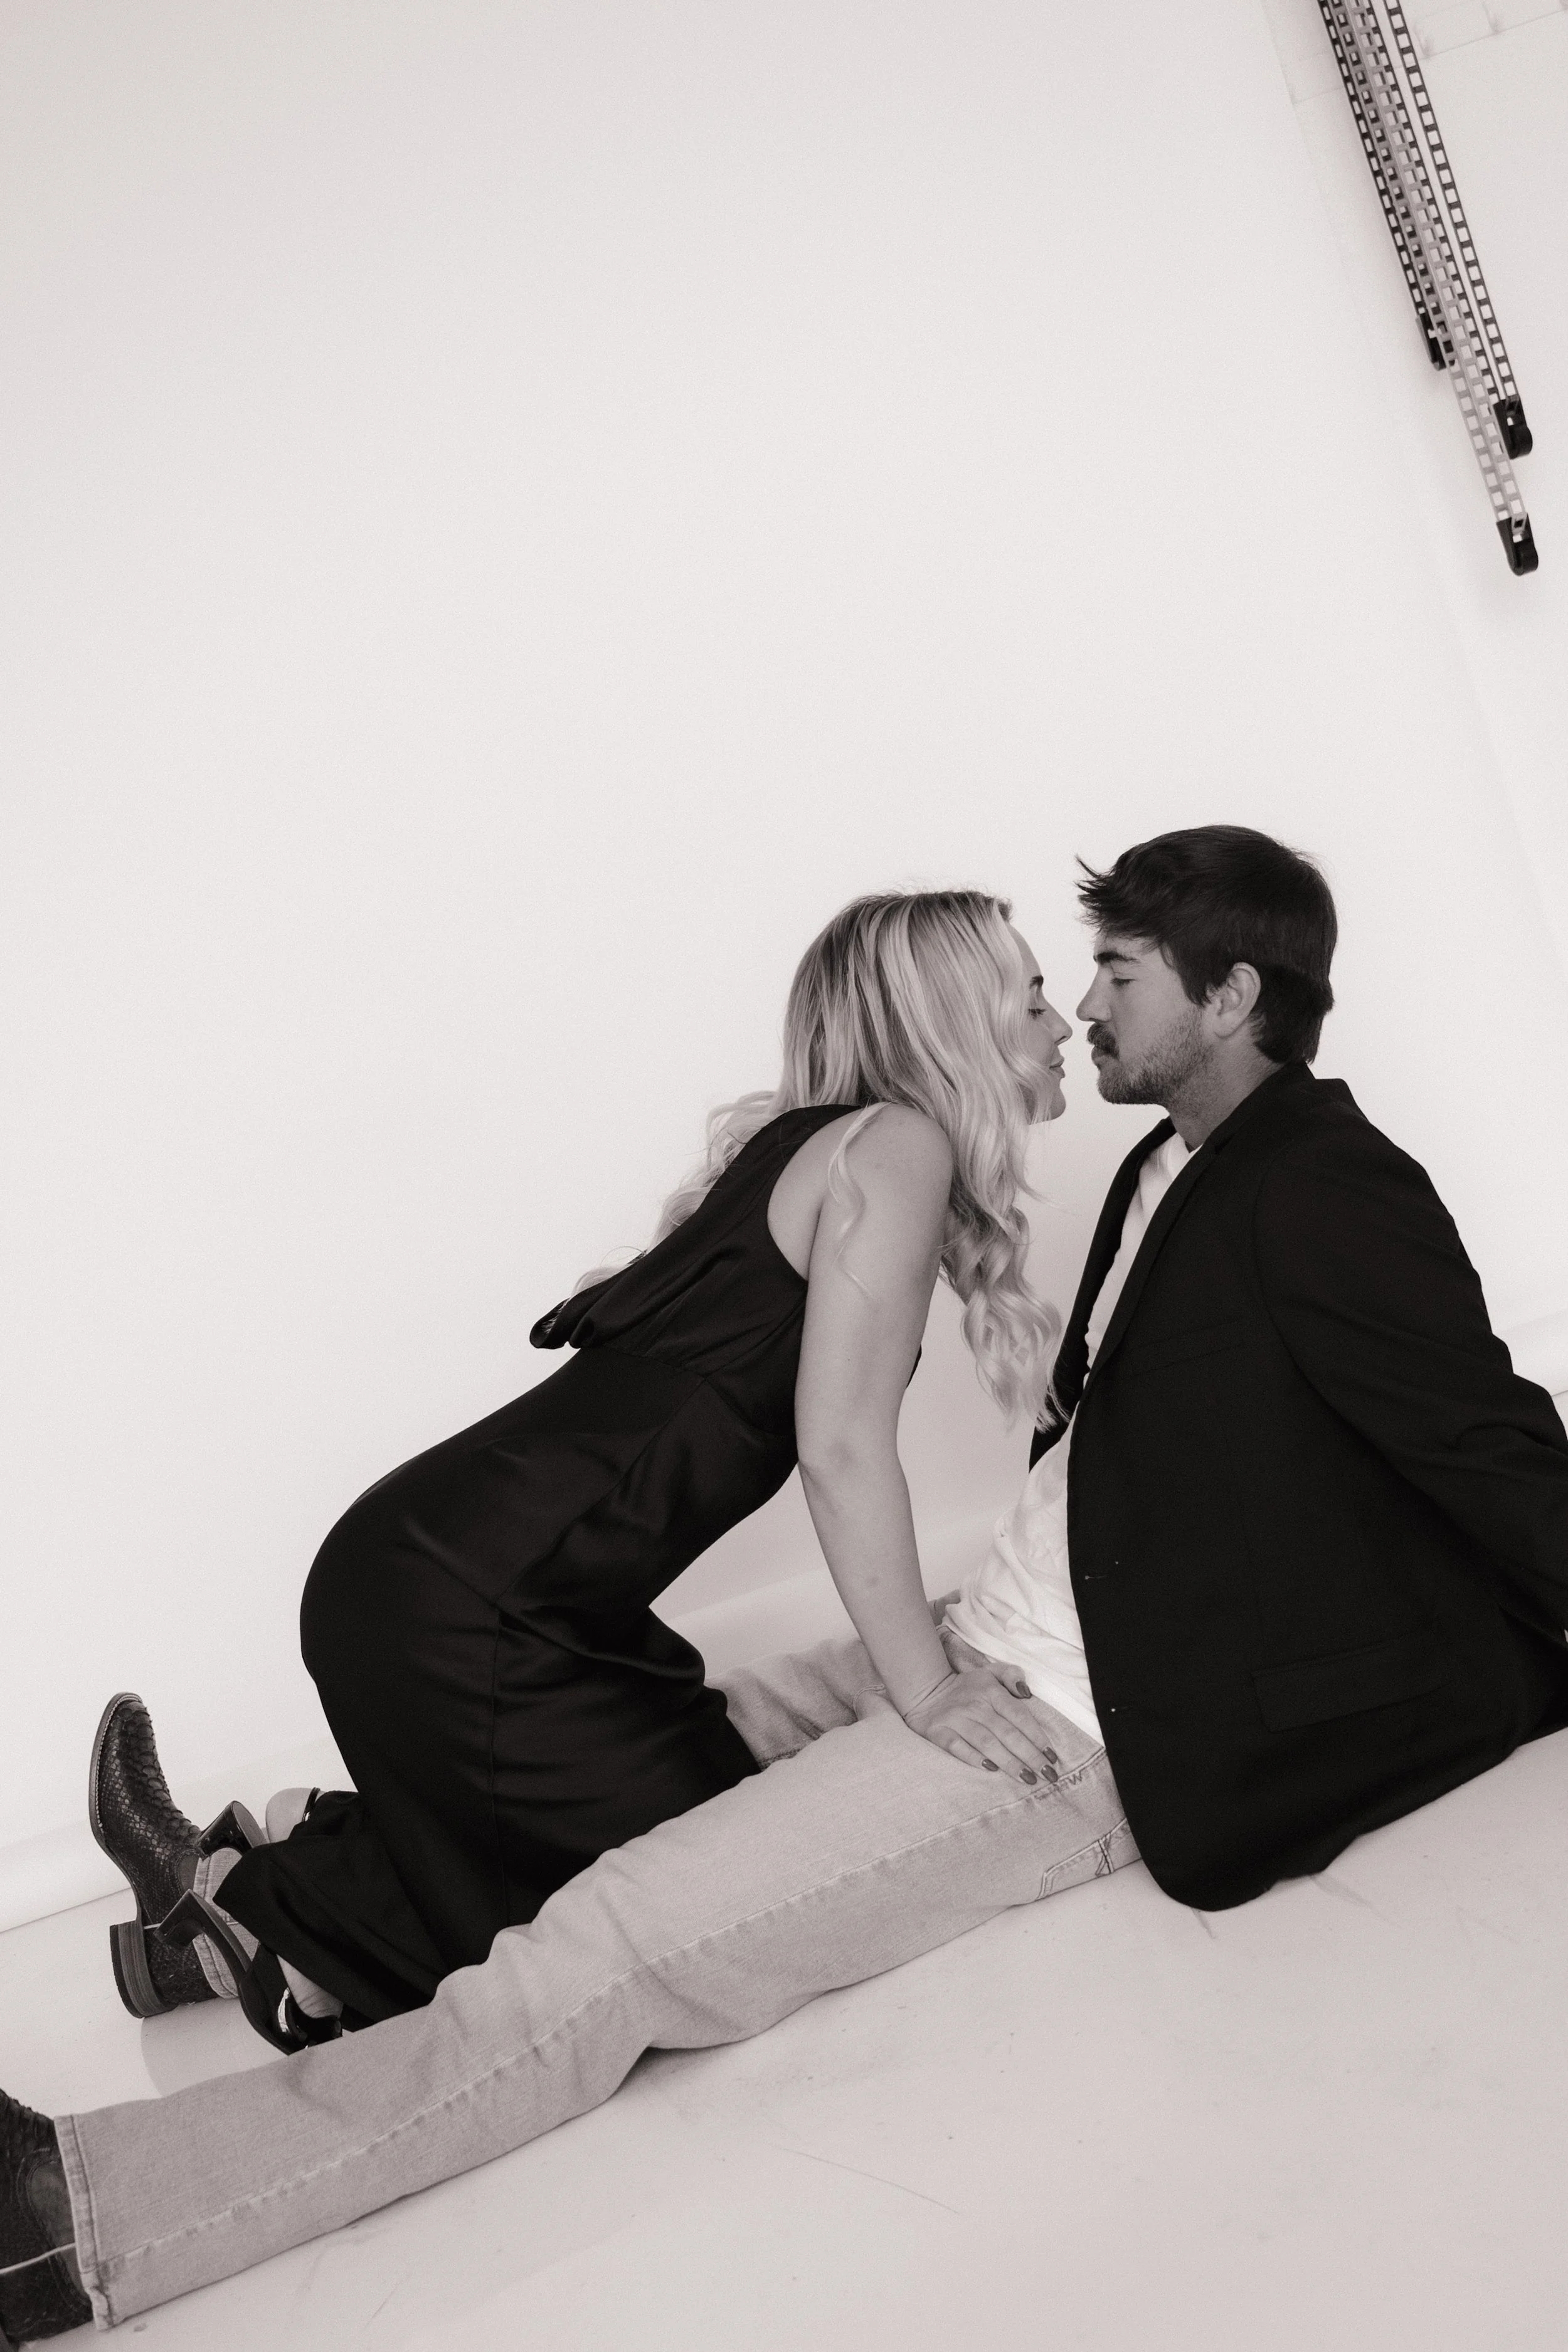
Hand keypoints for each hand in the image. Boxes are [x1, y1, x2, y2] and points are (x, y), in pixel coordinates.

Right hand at [899, 1667, 1059, 1783]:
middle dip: (1030, 1756)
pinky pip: (958, 1748)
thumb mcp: (990, 1672)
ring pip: (987, 1743)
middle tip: (1047, 1774)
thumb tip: (1028, 1693)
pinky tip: (991, 1770)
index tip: (1052, 1756)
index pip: (1019, 1716)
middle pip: (1007, 1734)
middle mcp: (975, 1705)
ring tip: (1027, 1778)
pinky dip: (975, 1759)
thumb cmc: (967, 1687)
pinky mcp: (939, 1732)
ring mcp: (956, 1719)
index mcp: (990, 1691)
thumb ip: (1012, 1675)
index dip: (1037, 1737)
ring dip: (1009, 1762)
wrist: (926, 1691)